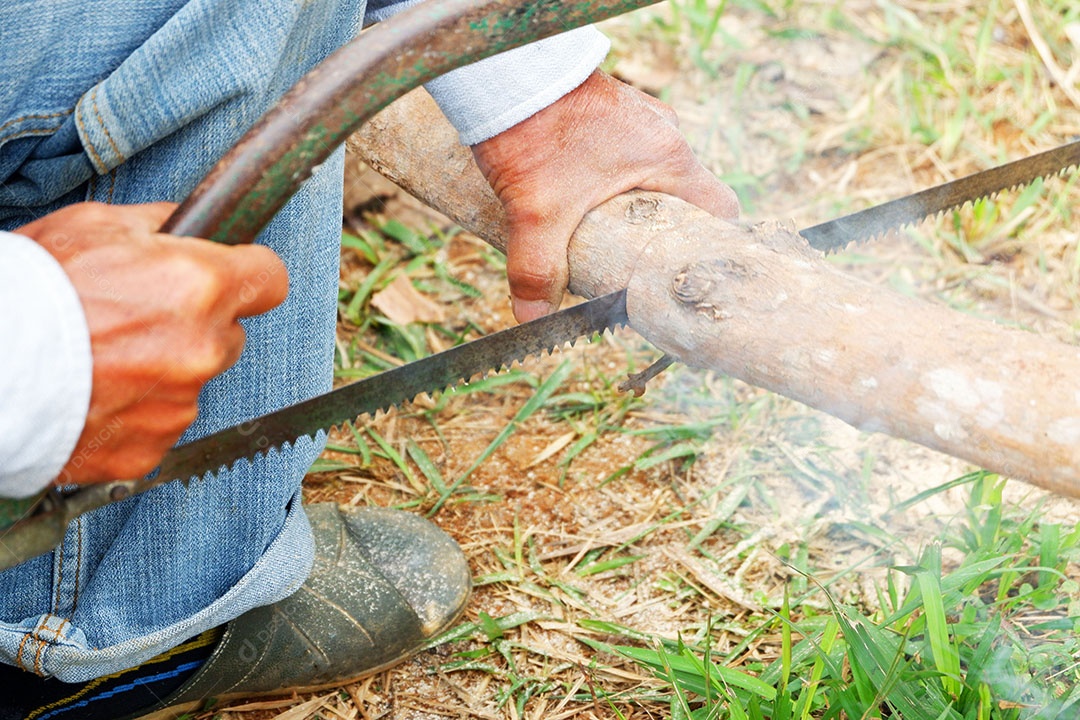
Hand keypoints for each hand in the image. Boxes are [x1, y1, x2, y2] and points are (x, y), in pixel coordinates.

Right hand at [17, 202, 287, 484]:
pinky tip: (96, 393)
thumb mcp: (96, 226)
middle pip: (229, 334)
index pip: (270, 279)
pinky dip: (135, 412)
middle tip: (139, 318)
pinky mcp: (151, 448)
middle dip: (197, 324)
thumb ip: (160, 225)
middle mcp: (202, 349)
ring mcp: (180, 404)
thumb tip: (193, 227)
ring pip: (193, 381)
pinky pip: (159, 424)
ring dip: (164, 370)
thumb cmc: (33, 291)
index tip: (233, 275)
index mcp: (200, 287)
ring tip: (103, 358)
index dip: (248, 273)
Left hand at [471, 70, 739, 322]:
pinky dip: (611, 182)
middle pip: (682, 199)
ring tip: (603, 240)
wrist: (504, 73)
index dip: (710, 247)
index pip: (719, 210)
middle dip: (660, 235)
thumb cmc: (533, 130)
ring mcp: (638, 120)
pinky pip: (625, 156)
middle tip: (636, 268)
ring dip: (632, 209)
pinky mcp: (610, 113)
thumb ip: (538, 270)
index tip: (686, 274)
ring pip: (651, 177)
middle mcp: (663, 135)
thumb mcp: (537, 212)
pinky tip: (580, 201)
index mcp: (668, 158)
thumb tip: (534, 318)